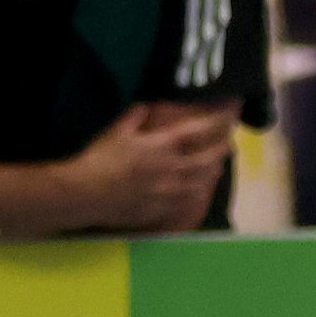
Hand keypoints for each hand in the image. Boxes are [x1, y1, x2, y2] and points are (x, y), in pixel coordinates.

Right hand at [59, 101, 237, 231]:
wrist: (86, 194)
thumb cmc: (100, 159)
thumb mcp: (116, 131)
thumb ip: (135, 116)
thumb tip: (146, 106)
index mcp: (161, 146)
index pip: (195, 131)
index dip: (214, 123)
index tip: (226, 117)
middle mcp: (171, 169)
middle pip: (207, 160)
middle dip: (221, 150)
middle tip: (229, 144)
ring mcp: (169, 192)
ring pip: (202, 183)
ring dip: (213, 173)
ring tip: (218, 168)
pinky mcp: (161, 210)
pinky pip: (187, 203)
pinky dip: (197, 195)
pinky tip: (199, 192)